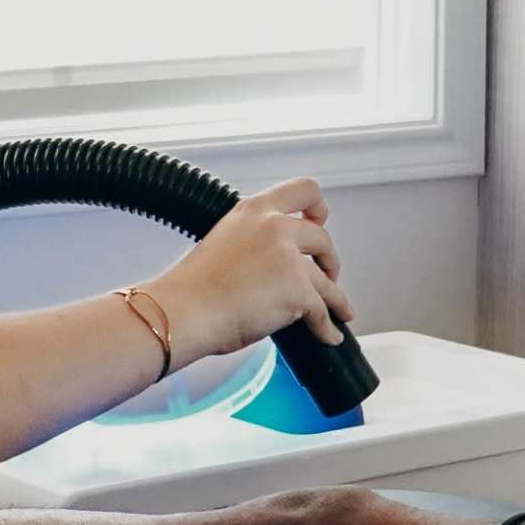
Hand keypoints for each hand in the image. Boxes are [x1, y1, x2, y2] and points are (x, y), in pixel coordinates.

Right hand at [149, 178, 352, 364]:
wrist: (185, 311)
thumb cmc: (193, 287)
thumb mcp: (223, 241)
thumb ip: (253, 241)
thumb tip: (271, 264)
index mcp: (254, 210)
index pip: (304, 190)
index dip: (318, 208)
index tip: (319, 221)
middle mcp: (275, 227)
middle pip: (323, 239)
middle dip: (329, 260)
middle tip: (326, 274)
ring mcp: (290, 259)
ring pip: (326, 281)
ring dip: (336, 298)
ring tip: (340, 310)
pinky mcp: (298, 291)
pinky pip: (323, 311)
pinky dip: (328, 327)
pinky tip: (329, 334)